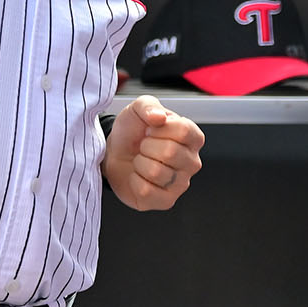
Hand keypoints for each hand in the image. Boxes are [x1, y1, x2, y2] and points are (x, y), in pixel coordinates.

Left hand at [101, 95, 203, 211]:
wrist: (115, 153)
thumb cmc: (132, 132)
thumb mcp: (137, 109)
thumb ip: (148, 105)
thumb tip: (158, 117)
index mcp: (192, 137)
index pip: (184, 130)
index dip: (160, 128)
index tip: (150, 129)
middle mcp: (192, 162)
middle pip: (171, 152)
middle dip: (147, 146)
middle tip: (143, 146)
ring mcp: (181, 184)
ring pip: (156, 172)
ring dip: (139, 163)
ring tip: (141, 160)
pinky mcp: (166, 201)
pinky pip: (146, 191)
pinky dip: (134, 181)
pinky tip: (138, 176)